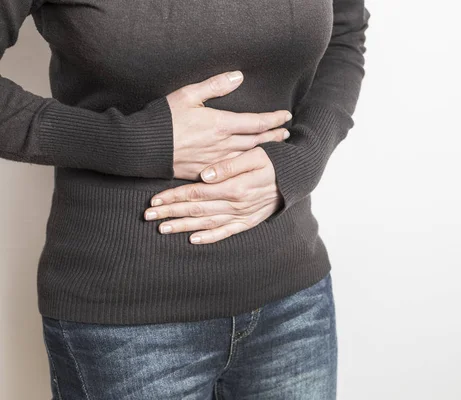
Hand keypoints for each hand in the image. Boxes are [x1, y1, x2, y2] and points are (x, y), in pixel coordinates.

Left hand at [144, 147, 282, 243]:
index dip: (174, 196)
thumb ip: (230, 165)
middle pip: (196, 209)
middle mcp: (236, 205)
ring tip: (162, 229)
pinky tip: (193, 239)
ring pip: (207, 223)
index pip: (196, 192)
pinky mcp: (248, 222)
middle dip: (171, 213)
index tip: (154, 200)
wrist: (296, 178)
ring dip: (183, 226)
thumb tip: (206, 175)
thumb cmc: (274, 161)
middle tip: (148, 216)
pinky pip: (226, 232)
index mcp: (235, 186)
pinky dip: (209, 237)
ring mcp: (242, 215)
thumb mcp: (256, 155)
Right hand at [166, 70, 291, 179]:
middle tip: (287, 134)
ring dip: (264, 152)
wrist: (142, 146)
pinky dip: (246, 167)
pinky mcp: (206, 173)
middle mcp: (222, 145)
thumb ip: (215, 85)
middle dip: (274, 137)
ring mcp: (216, 161)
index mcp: (220, 124)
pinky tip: (251, 166)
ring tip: (276, 149)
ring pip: (248, 158)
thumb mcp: (188, 94)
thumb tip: (238, 76)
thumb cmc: (163, 119)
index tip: (286, 116)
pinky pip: (232, 171)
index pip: (257, 122)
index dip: (274, 119)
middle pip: (257, 141)